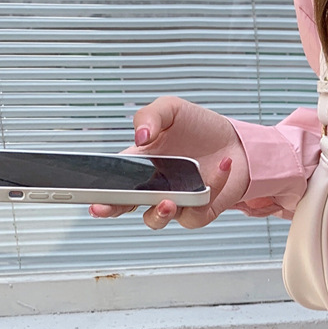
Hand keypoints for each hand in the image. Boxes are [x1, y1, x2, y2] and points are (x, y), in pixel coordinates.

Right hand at [87, 95, 262, 229]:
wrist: (237, 140)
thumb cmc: (200, 127)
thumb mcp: (171, 110)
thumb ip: (149, 116)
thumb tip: (139, 137)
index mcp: (140, 164)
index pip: (112, 182)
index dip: (98, 192)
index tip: (90, 197)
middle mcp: (155, 186)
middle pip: (126, 206)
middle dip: (113, 208)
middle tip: (105, 206)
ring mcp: (177, 200)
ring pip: (158, 218)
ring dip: (159, 212)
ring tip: (168, 200)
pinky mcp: (201, 210)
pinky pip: (198, 210)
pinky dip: (212, 187)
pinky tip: (222, 165)